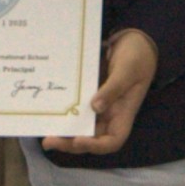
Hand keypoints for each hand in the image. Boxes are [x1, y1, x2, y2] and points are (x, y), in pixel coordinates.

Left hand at [47, 30, 159, 155]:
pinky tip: (50, 114)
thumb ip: (113, 88)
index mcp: (124, 113)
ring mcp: (100, 106)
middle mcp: (111, 114)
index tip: (78, 139)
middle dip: (71, 143)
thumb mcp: (128, 69)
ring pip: (82, 127)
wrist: (135, 40)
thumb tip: (95, 107)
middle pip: (92, 138)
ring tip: (46, 134)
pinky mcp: (90, 96)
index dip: (96, 146)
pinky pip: (77, 110)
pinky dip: (65, 115)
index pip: (113, 140)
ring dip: (65, 133)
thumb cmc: (138, 55)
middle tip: (50, 141)